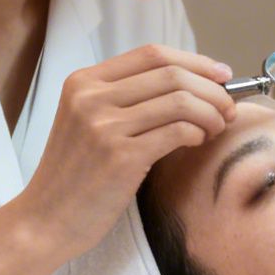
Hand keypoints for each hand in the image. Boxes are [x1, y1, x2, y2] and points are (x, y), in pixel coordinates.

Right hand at [12, 45, 235, 258]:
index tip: (221, 75)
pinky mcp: (120, 157)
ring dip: (211, 112)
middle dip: (212, 89)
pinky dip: (198, 132)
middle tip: (228, 107)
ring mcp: (104, 126)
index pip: (152, 54)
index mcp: (84, 81)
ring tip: (217, 127)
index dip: (194, 60)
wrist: (46, 220)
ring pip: (180, 100)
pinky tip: (199, 142)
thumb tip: (192, 84)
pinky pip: (177, 131)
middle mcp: (91, 97)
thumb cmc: (76, 175)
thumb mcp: (89, 122)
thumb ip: (126, 99)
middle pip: (171, 73)